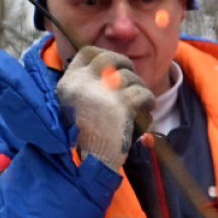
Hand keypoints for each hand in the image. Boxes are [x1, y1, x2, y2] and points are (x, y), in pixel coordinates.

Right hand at [56, 46, 154, 170]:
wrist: (94, 164)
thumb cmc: (89, 137)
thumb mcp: (78, 105)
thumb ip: (89, 84)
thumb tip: (111, 63)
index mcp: (69, 84)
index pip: (88, 53)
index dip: (105, 55)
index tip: (114, 65)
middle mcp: (82, 85)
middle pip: (111, 59)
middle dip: (126, 66)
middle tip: (131, 82)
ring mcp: (102, 93)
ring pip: (130, 77)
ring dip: (139, 88)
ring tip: (139, 103)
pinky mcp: (121, 105)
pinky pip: (143, 93)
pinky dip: (148, 101)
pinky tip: (146, 110)